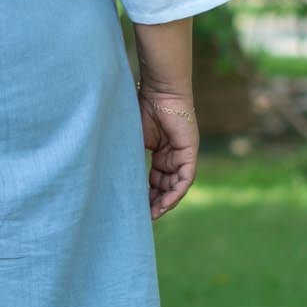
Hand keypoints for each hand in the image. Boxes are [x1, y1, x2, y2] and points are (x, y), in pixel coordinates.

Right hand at [138, 86, 197, 219]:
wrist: (158, 90)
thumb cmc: (141, 108)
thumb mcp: (133, 140)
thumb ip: (130, 158)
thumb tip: (116, 180)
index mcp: (159, 151)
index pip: (154, 180)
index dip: (146, 195)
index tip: (136, 208)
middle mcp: (172, 155)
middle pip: (165, 185)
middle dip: (155, 202)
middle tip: (144, 216)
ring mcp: (182, 154)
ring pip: (176, 185)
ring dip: (165, 201)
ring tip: (153, 214)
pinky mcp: (190, 152)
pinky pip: (186, 178)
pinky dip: (176, 192)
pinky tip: (166, 203)